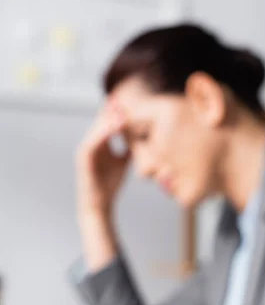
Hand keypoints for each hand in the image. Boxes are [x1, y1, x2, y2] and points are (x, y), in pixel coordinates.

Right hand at [76, 98, 129, 219]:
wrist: (100, 205)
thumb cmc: (110, 185)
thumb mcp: (123, 163)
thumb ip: (128, 149)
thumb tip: (140, 138)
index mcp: (98, 143)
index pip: (107, 123)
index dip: (117, 112)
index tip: (131, 101)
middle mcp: (90, 143)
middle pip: (101, 122)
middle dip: (112, 111)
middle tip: (125, 98)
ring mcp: (85, 150)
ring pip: (98, 129)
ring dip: (109, 119)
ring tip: (123, 111)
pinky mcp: (83, 158)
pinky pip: (94, 141)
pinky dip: (104, 132)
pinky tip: (117, 125)